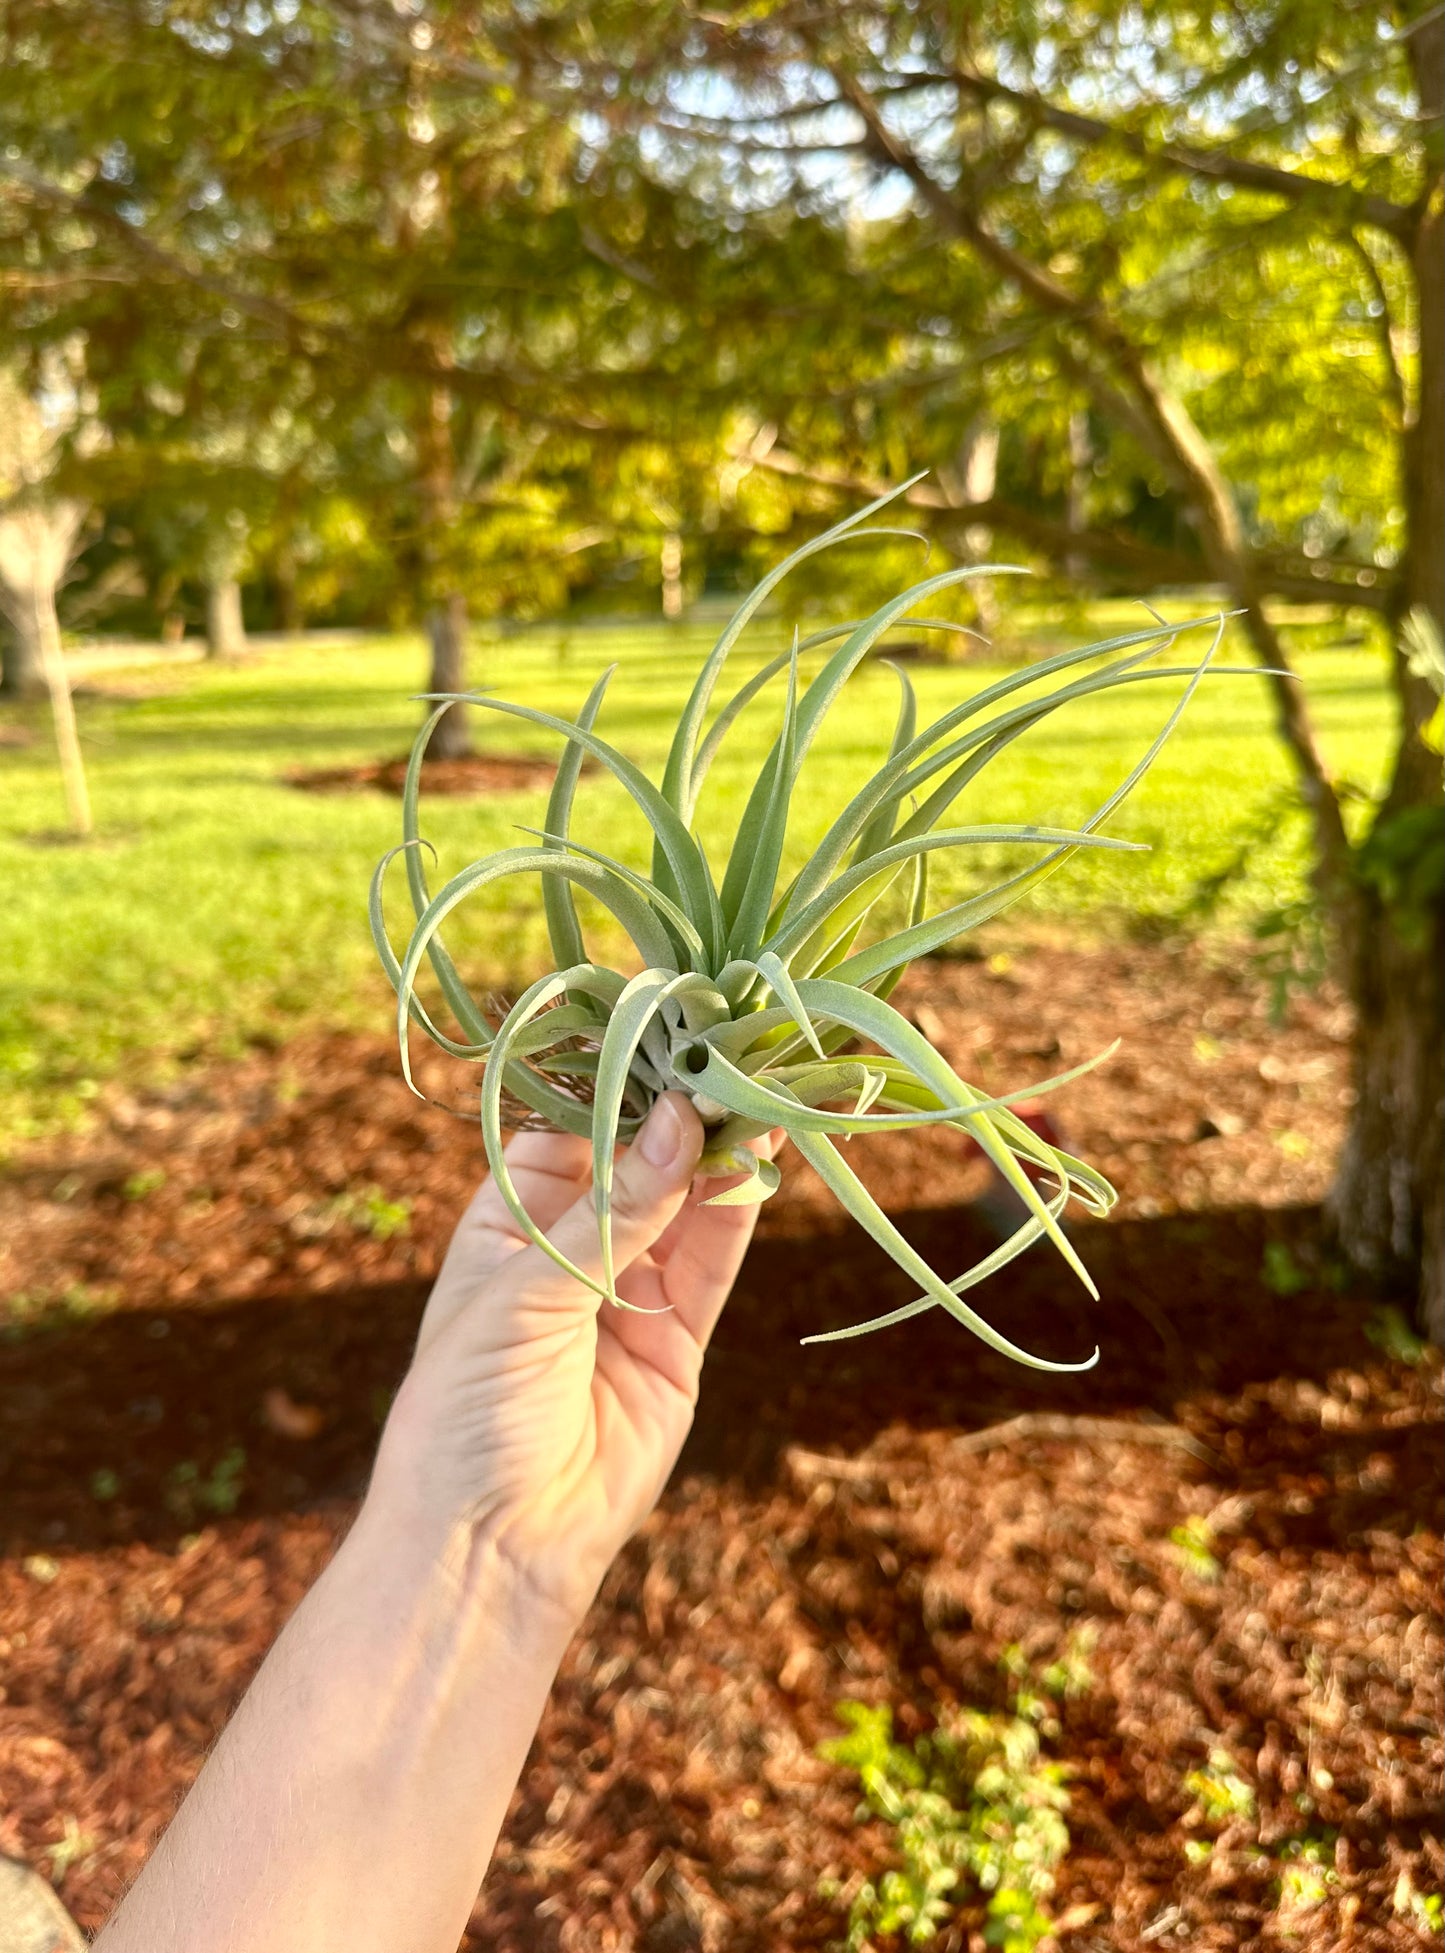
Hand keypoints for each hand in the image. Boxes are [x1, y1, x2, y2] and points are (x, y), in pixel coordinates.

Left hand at [373, 1093, 773, 1625]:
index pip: (571, 1131)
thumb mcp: (529, 1293)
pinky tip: (760, 1163)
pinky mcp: (676, 1340)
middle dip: (681, 1116)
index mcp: (506, 1221)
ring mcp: (626, 1294)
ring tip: (760, 1096)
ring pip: (684, 1207)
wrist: (491, 1544)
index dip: (619, 1089)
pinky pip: (712, 1263)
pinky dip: (738, 1215)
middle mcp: (569, 1249)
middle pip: (637, 1164)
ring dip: (720, 1156)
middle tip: (733, 1058)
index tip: (669, 1039)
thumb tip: (679, 1119)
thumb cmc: (468, 1408)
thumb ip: (614, 1210)